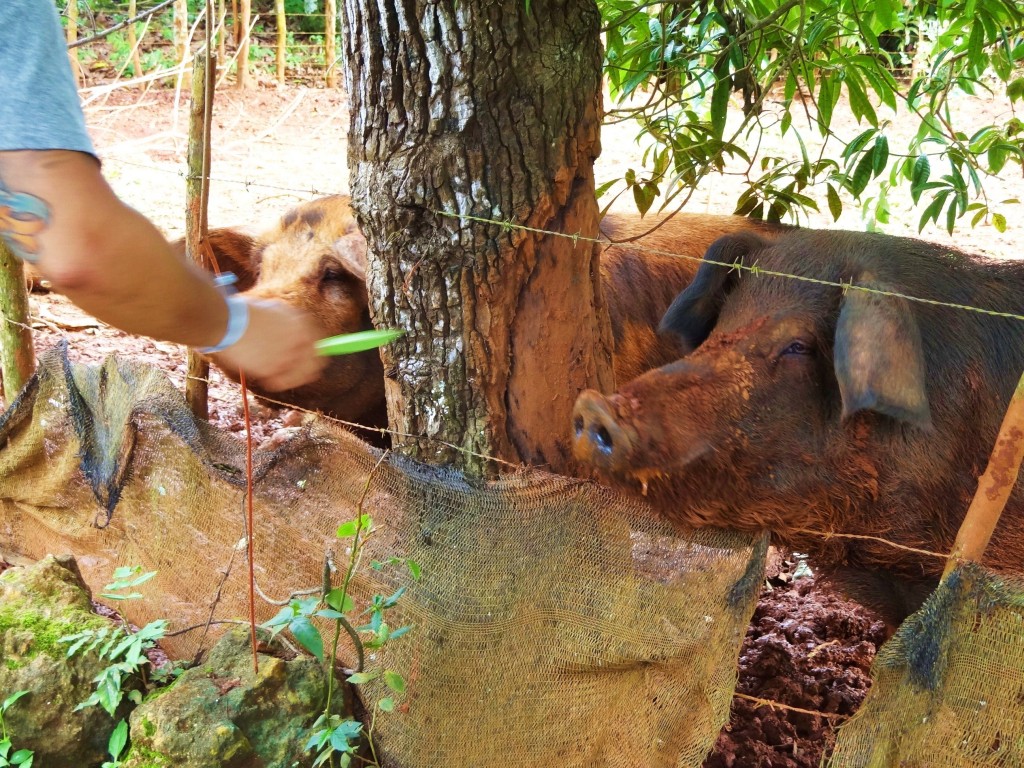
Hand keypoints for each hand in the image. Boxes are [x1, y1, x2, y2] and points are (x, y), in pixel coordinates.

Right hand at [210, 298, 325, 391]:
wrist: (227, 321)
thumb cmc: (246, 314)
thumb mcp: (275, 311)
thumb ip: (291, 324)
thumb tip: (300, 336)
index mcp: (302, 324)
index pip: (320, 345)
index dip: (315, 354)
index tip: (308, 360)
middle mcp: (300, 340)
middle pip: (315, 364)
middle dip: (305, 370)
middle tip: (297, 374)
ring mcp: (288, 355)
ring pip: (299, 376)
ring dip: (289, 377)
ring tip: (274, 375)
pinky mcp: (274, 369)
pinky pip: (280, 381)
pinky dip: (274, 382)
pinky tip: (265, 377)